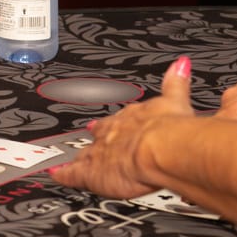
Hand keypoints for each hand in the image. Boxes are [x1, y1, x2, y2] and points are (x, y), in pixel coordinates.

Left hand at [50, 56, 195, 199]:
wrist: (159, 149)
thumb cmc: (169, 130)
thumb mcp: (176, 102)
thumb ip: (176, 83)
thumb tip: (182, 63)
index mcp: (133, 117)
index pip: (120, 118)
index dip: (115, 121)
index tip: (110, 121)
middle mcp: (114, 132)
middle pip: (100, 134)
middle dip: (95, 135)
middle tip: (87, 134)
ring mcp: (101, 152)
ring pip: (85, 153)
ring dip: (78, 155)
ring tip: (67, 156)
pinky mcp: (93, 172)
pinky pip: (73, 173)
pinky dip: (63, 173)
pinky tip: (55, 173)